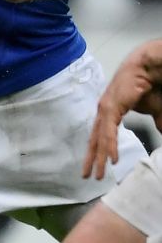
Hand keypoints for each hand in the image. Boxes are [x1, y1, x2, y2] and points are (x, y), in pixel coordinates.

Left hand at [85, 42, 161, 178]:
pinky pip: (108, 133)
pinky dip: (109, 147)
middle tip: (87, 176)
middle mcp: (104, 111)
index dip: (98, 150)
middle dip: (91, 160)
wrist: (151, 66)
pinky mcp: (110, 108)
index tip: (94, 165)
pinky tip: (111, 160)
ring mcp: (105, 110)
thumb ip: (158, 121)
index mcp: (110, 111)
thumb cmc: (152, 83)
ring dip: (99, 159)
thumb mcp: (155, 108)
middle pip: (95, 140)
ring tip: (97, 174)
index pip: (100, 135)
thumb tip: (161, 131)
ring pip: (99, 140)